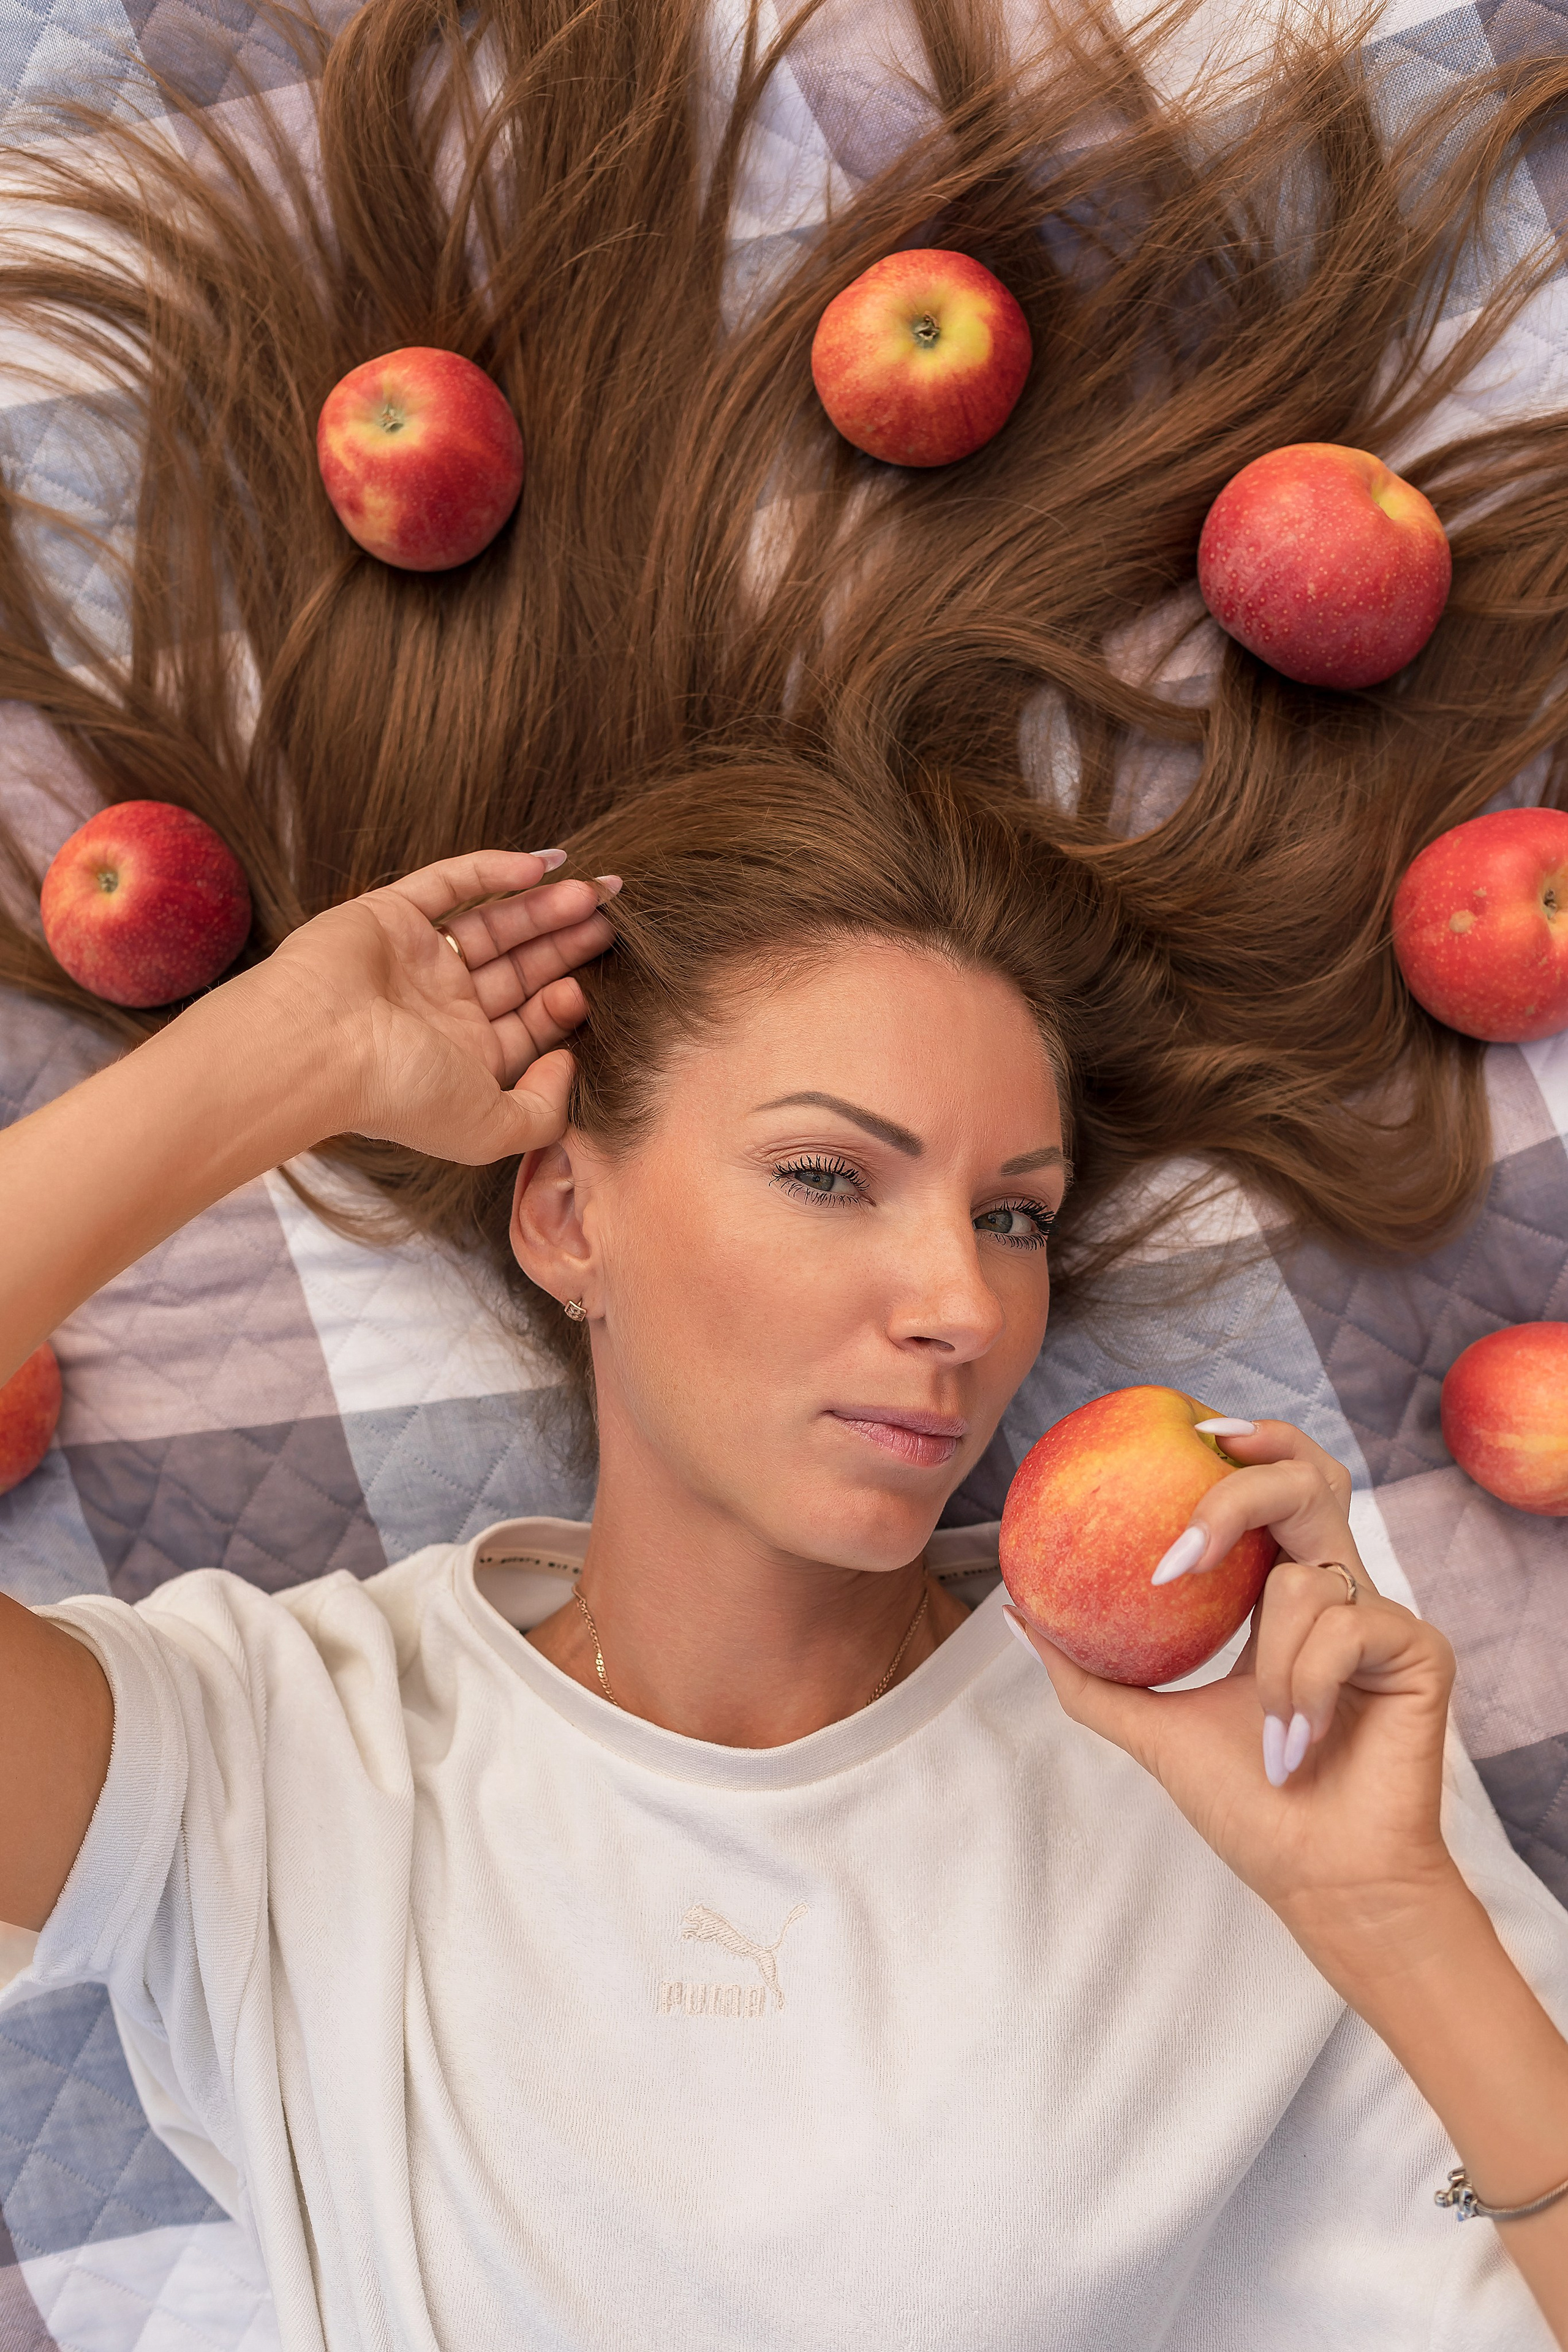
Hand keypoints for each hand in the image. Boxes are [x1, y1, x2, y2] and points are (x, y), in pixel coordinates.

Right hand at [261, 848, 615, 1164]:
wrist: (316, 1047)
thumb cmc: (400, 1094)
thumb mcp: (491, 1129)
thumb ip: (544, 1110)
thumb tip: (570, 1064)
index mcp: (463, 1059)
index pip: (530, 1023)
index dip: (567, 1001)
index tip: (591, 986)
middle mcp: (441, 1010)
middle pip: (521, 969)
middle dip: (568, 944)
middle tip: (615, 917)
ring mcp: (415, 961)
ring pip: (495, 924)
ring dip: (544, 907)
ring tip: (594, 890)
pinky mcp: (390, 915)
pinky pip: (451, 883)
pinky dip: (495, 870)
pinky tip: (544, 865)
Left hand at [1008, 1420, 1463, 1989]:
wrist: (1321, 1879)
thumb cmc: (1250, 1807)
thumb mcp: (1150, 1727)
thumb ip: (1086, 1673)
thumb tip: (1015, 1611)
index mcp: (1279, 1596)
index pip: (1272, 1488)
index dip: (1248, 1443)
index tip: (1191, 1429)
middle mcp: (1331, 1591)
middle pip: (1311, 1479)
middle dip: (1253, 1475)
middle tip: (1198, 1506)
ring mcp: (1378, 1616)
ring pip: (1302, 1579)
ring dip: (1267, 1665)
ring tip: (1269, 1737)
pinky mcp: (1418, 1648)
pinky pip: (1340, 1627)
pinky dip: (1302, 1688)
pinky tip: (1301, 1746)